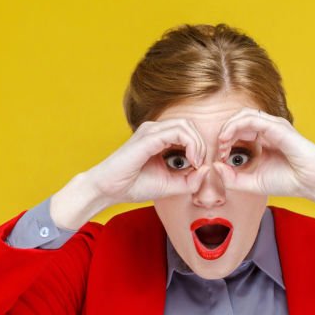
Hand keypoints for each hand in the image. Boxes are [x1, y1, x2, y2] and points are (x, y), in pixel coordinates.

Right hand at [84, 118, 211, 204]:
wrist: (108, 190)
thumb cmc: (134, 186)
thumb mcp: (170, 185)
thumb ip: (190, 180)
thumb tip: (207, 169)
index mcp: (159, 138)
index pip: (188, 132)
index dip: (200, 148)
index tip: (198, 168)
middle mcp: (155, 130)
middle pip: (189, 125)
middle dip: (201, 144)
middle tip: (199, 165)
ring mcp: (151, 131)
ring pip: (185, 125)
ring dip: (197, 144)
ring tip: (195, 162)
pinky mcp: (148, 137)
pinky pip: (177, 132)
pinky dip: (190, 145)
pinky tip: (190, 160)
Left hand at [212, 108, 314, 200]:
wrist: (313, 183)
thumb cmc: (288, 181)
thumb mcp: (252, 183)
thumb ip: (232, 178)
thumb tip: (214, 166)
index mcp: (263, 140)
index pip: (237, 130)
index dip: (224, 140)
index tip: (219, 158)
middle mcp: (267, 130)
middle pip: (238, 119)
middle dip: (224, 132)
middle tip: (218, 150)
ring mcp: (273, 127)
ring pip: (243, 115)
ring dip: (227, 127)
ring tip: (221, 144)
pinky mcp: (278, 128)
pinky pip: (252, 120)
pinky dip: (235, 127)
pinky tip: (227, 140)